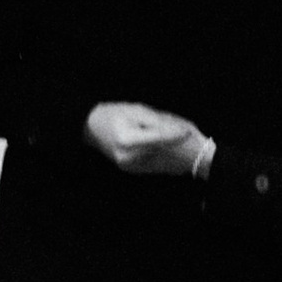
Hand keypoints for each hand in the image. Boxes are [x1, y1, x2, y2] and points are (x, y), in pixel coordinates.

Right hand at [85, 101, 214, 177]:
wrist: (92, 127)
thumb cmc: (114, 114)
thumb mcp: (137, 111)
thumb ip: (158, 122)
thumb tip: (179, 130)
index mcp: (127, 140)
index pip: (158, 139)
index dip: (175, 135)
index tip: (188, 131)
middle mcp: (127, 157)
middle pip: (161, 151)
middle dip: (176, 143)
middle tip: (186, 133)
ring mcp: (129, 167)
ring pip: (159, 160)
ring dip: (172, 151)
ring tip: (179, 140)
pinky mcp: (132, 170)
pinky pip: (154, 164)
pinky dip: (164, 157)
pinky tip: (170, 149)